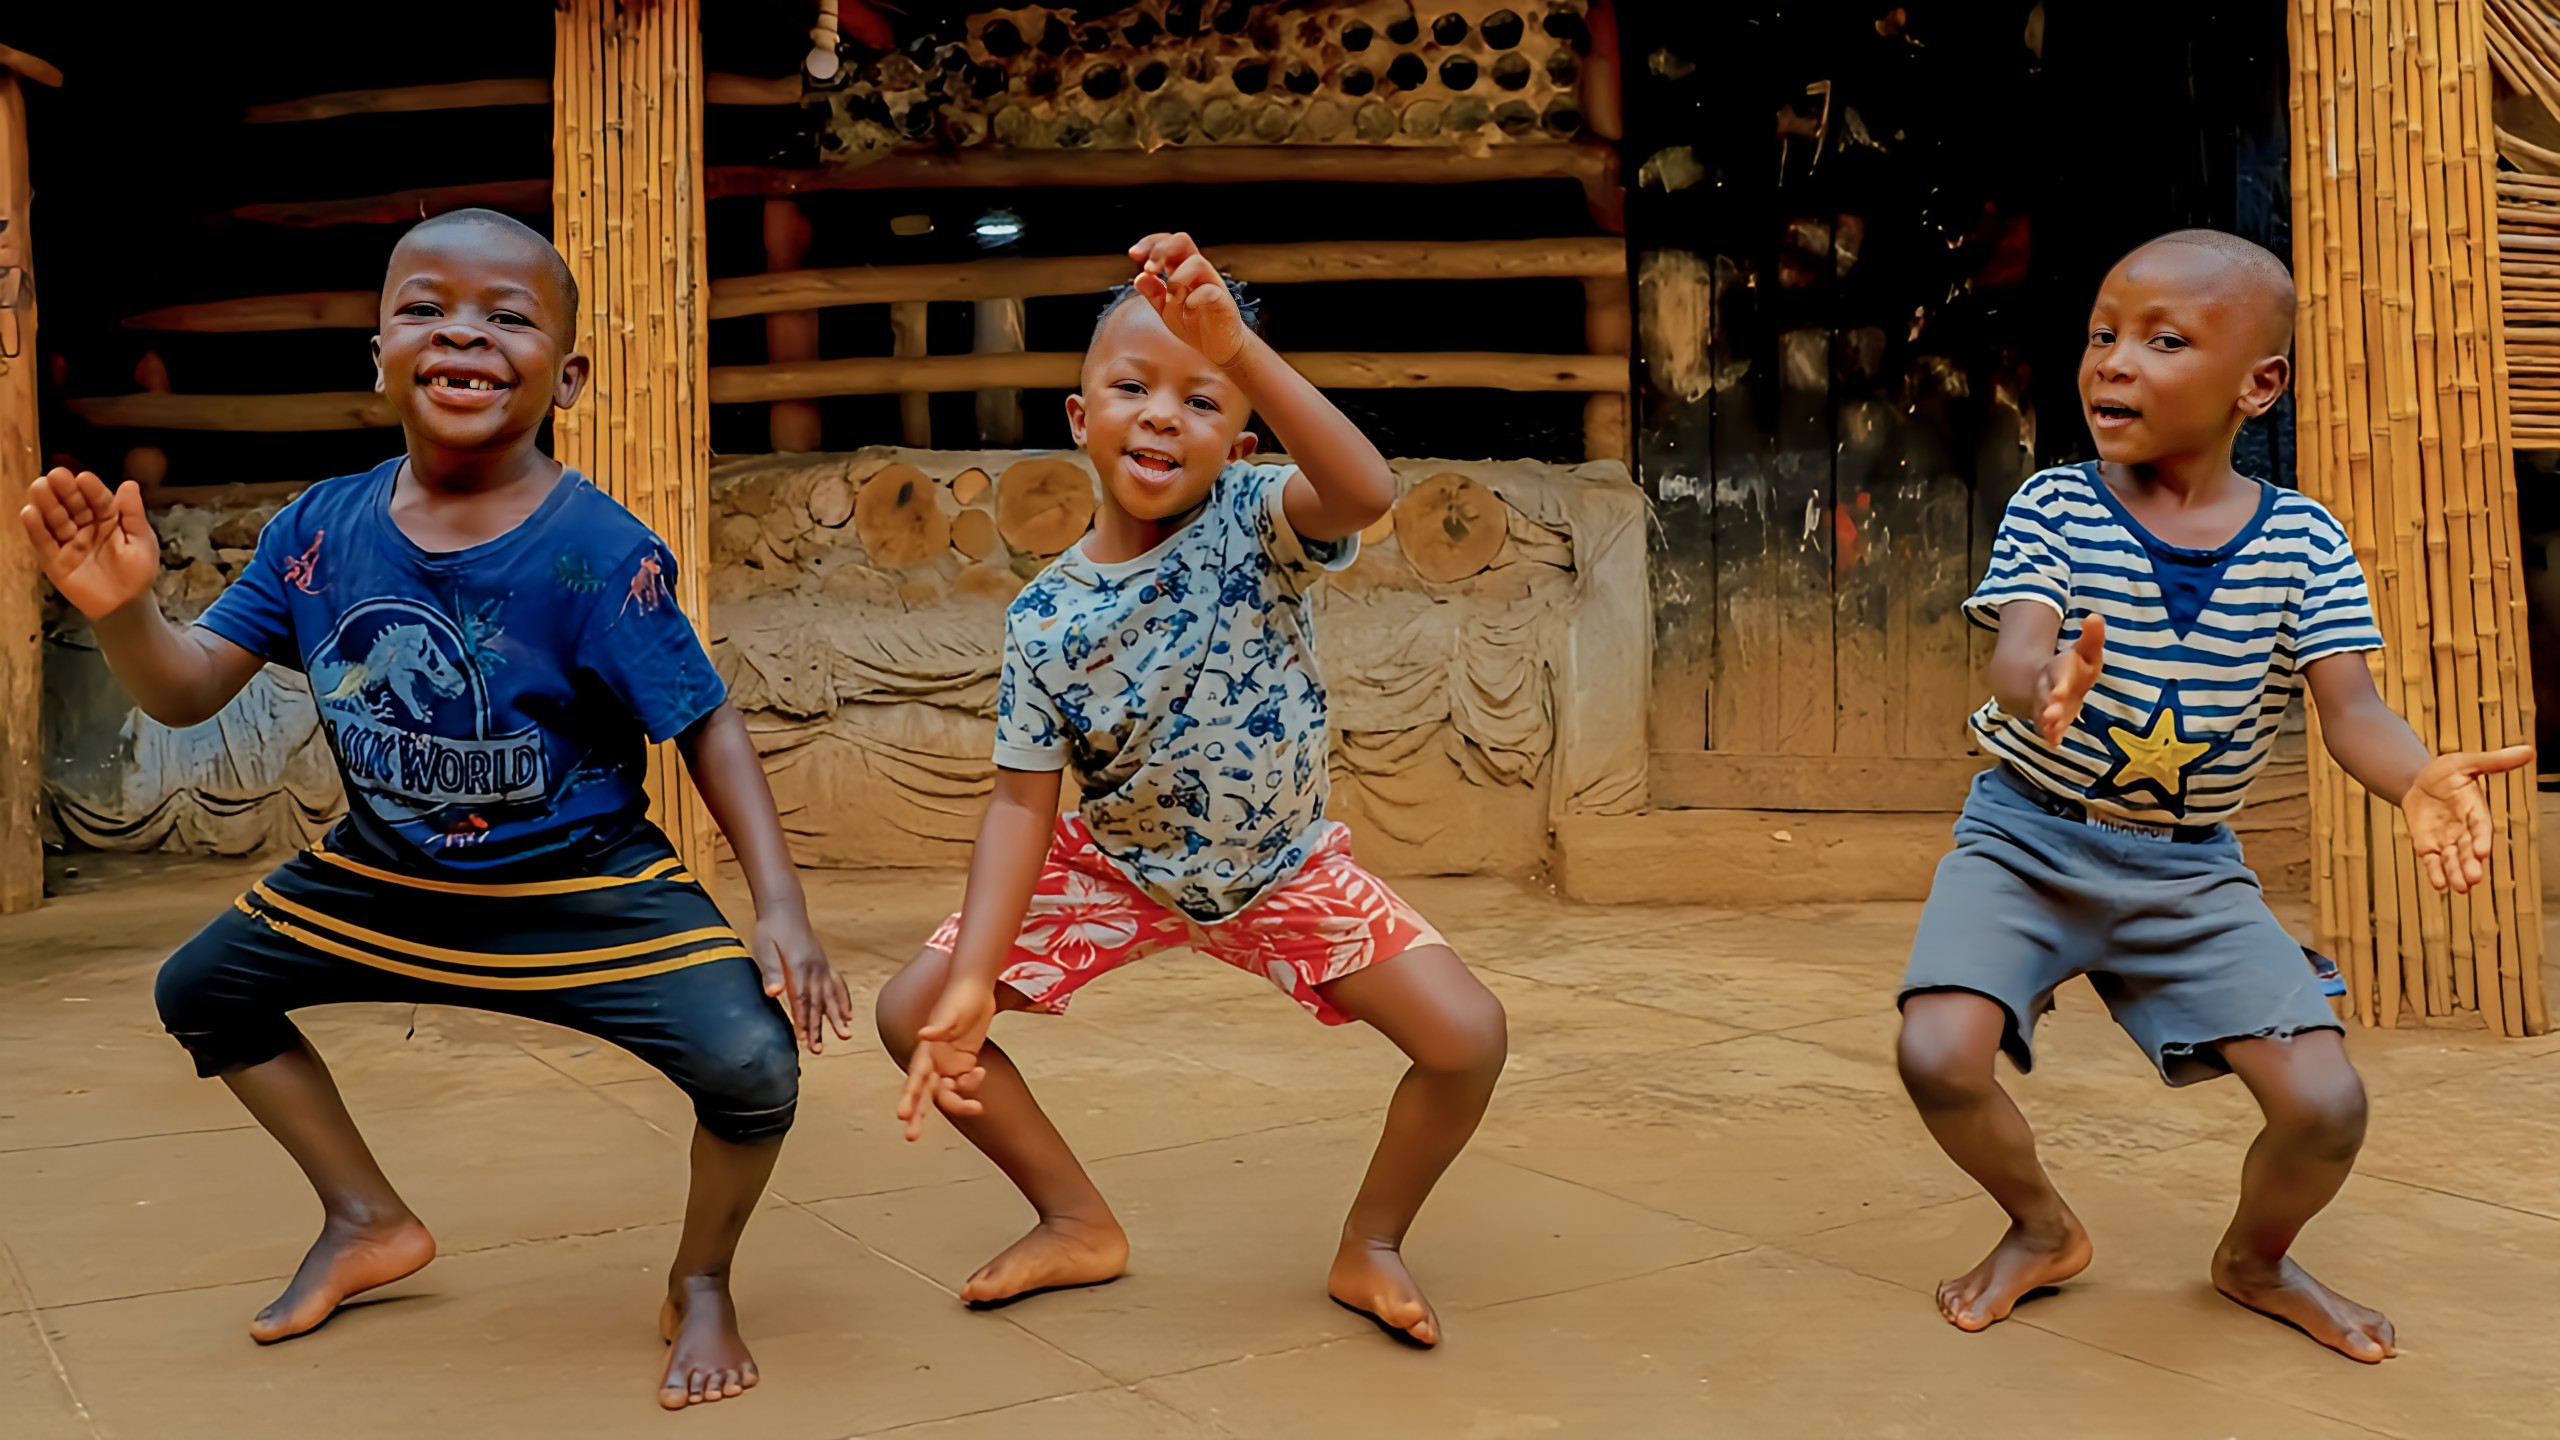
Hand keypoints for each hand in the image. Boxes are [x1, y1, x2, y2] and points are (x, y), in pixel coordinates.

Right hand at [20, 468, 160, 618]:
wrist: (127, 605)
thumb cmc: (137, 572)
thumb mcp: (142, 541)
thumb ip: (132, 514)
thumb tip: (129, 484)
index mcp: (108, 520)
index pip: (98, 500)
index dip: (91, 489)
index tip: (83, 477)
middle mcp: (85, 527)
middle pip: (73, 506)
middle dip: (64, 491)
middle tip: (55, 476)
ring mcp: (69, 543)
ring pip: (55, 520)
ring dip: (47, 504)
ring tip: (39, 488)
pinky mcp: (55, 560)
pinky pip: (44, 543)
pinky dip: (36, 528)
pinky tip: (30, 513)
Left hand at [750, 907, 853, 1053]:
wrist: (784, 909)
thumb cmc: (771, 929)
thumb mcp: (764, 948)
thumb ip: (771, 972)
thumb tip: (774, 993)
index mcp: (800, 967)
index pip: (802, 999)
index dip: (803, 1020)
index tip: (802, 1039)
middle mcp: (815, 968)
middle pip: (818, 1002)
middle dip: (818, 1027)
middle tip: (818, 1049)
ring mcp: (822, 967)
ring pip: (831, 996)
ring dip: (836, 1017)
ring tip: (844, 1035)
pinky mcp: (824, 965)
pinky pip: (838, 985)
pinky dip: (843, 1000)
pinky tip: (847, 1014)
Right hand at [896, 979, 996, 1141]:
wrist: (977, 987)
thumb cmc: (960, 996)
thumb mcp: (952, 1012)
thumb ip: (939, 1026)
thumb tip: (923, 1035)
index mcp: (927, 1051)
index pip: (916, 1079)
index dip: (909, 1097)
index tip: (902, 1114)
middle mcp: (934, 1060)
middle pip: (924, 1093)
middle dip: (917, 1114)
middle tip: (910, 1136)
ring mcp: (949, 1062)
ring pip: (946, 1091)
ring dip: (958, 1102)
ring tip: (976, 1106)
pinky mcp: (964, 1061)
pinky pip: (964, 1082)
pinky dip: (971, 1085)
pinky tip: (979, 1073)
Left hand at [1128, 231, 1248, 368]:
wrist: (1217, 347)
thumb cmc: (1192, 323)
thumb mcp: (1165, 309)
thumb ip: (1153, 293)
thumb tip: (1139, 277)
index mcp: (1181, 268)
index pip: (1167, 243)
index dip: (1150, 243)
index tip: (1133, 255)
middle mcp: (1197, 271)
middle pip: (1182, 241)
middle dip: (1161, 250)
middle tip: (1149, 268)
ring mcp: (1212, 284)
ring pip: (1197, 262)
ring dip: (1177, 278)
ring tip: (1171, 298)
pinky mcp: (1223, 302)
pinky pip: (1211, 291)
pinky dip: (1196, 297)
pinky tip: (1188, 307)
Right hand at [2035, 615, 2104, 746]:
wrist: (2044, 682)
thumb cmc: (2073, 668)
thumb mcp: (2085, 651)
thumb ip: (2092, 637)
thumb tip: (2095, 616)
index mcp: (2060, 670)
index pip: (2059, 676)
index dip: (2058, 685)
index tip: (2058, 693)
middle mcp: (2050, 688)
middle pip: (2048, 696)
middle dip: (2050, 705)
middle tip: (2051, 714)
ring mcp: (2048, 706)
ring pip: (2045, 713)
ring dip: (2047, 721)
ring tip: (2050, 729)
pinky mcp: (2051, 720)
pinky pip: (2049, 729)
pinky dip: (2051, 735)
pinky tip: (2054, 743)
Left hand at [2402, 745, 2534, 892]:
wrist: (2418, 780)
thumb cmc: (2447, 771)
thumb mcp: (2467, 763)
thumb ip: (2494, 762)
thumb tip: (2529, 751)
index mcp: (2476, 811)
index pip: (2481, 828)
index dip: (2481, 839)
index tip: (2483, 852)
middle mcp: (2464, 830)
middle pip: (2468, 849)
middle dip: (2470, 864)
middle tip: (2472, 879)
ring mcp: (2446, 840)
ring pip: (2452, 860)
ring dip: (2455, 873)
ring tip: (2459, 888)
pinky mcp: (2428, 846)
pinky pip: (2433, 862)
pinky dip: (2435, 873)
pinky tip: (2439, 884)